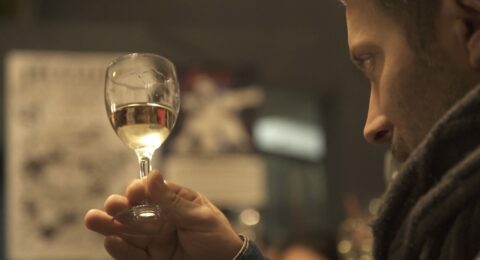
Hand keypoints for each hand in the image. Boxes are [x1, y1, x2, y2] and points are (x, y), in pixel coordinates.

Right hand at [84, 170, 242, 259]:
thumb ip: (172, 200)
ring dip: (109, 226)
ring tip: (94, 219)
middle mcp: (159, 220)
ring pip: (126, 232)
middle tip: (112, 205)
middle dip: (119, 207)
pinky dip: (120, 249)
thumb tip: (153, 175)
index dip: (140, 190)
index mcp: (173, 203)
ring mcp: (153, 240)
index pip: (150, 192)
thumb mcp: (199, 217)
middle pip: (133, 211)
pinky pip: (131, 254)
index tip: (135, 191)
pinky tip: (112, 241)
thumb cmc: (218, 239)